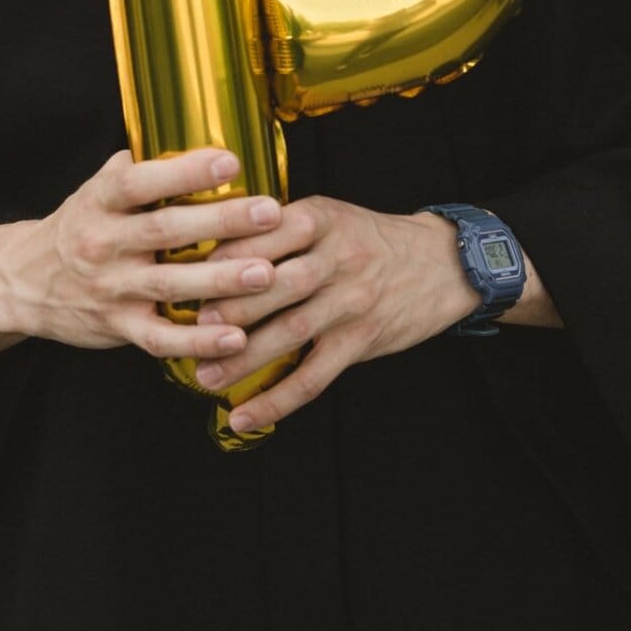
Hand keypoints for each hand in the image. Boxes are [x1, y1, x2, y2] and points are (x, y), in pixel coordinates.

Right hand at [0, 148, 284, 365]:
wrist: (23, 282)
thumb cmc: (76, 226)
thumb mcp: (95, 188)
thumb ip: (138, 167)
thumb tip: (190, 137)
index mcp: (100, 201)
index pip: (142, 182)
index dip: (185, 172)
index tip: (230, 162)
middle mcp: (103, 243)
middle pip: (164, 231)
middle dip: (221, 221)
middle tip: (270, 212)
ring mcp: (111, 289)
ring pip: (169, 286)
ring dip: (220, 280)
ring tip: (266, 273)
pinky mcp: (118, 328)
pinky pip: (161, 338)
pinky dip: (199, 342)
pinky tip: (236, 338)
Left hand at [191, 199, 482, 432]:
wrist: (442, 262)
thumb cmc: (369, 238)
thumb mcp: (330, 215)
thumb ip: (280, 228)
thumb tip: (212, 247)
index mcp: (320, 218)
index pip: (265, 231)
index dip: (225, 252)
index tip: (188, 269)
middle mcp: (337, 257)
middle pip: (276, 283)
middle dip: (228, 306)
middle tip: (188, 326)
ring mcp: (351, 301)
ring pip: (292, 331)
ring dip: (244, 358)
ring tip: (205, 376)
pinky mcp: (362, 340)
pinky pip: (315, 376)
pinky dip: (278, 399)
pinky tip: (247, 414)